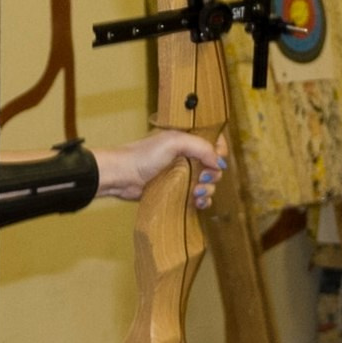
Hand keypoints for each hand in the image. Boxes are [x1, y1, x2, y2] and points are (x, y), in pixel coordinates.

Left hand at [95, 132, 225, 205]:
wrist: (121, 176)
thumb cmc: (144, 155)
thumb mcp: (174, 142)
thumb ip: (200, 147)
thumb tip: (219, 162)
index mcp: (187, 140)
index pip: (214, 142)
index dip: (219, 152)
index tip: (216, 161)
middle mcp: (187, 157)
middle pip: (213, 166)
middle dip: (213, 174)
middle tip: (202, 178)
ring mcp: (182, 175)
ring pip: (207, 183)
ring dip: (208, 189)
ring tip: (196, 193)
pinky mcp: (177, 192)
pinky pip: (198, 197)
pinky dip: (202, 200)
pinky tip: (198, 202)